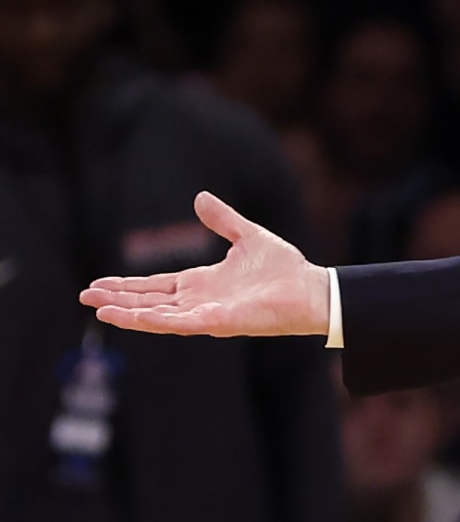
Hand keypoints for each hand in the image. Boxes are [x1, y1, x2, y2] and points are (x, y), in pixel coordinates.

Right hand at [80, 192, 330, 337]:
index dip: (127, 285)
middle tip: (86, 297)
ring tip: (100, 311)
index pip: (155, 286)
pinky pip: (183, 323)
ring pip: (159, 316)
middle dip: (117, 300)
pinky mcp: (221, 322)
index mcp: (201, 282)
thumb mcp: (247, 236)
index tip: (99, 283)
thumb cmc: (284, 268)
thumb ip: (223, 219)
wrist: (312, 288)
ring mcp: (208, 313)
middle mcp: (199, 300)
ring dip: (130, 314)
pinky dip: (158, 321)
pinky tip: (136, 318)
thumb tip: (200, 197)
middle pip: (149, 301)